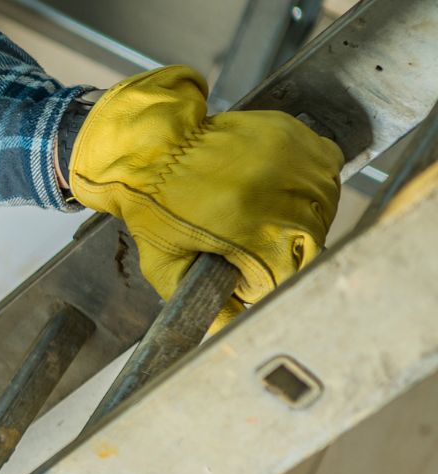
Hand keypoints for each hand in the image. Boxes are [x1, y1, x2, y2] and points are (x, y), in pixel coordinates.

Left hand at [70, 66, 341, 328]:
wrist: (149, 149)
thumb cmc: (154, 208)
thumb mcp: (170, 268)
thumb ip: (210, 307)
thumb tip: (233, 335)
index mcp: (263, 240)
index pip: (293, 276)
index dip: (267, 275)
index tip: (245, 265)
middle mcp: (290, 204)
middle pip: (312, 241)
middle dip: (283, 245)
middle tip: (246, 231)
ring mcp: (298, 168)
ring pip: (322, 205)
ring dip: (298, 211)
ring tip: (258, 206)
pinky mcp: (296, 139)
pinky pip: (324, 166)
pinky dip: (305, 178)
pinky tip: (274, 181)